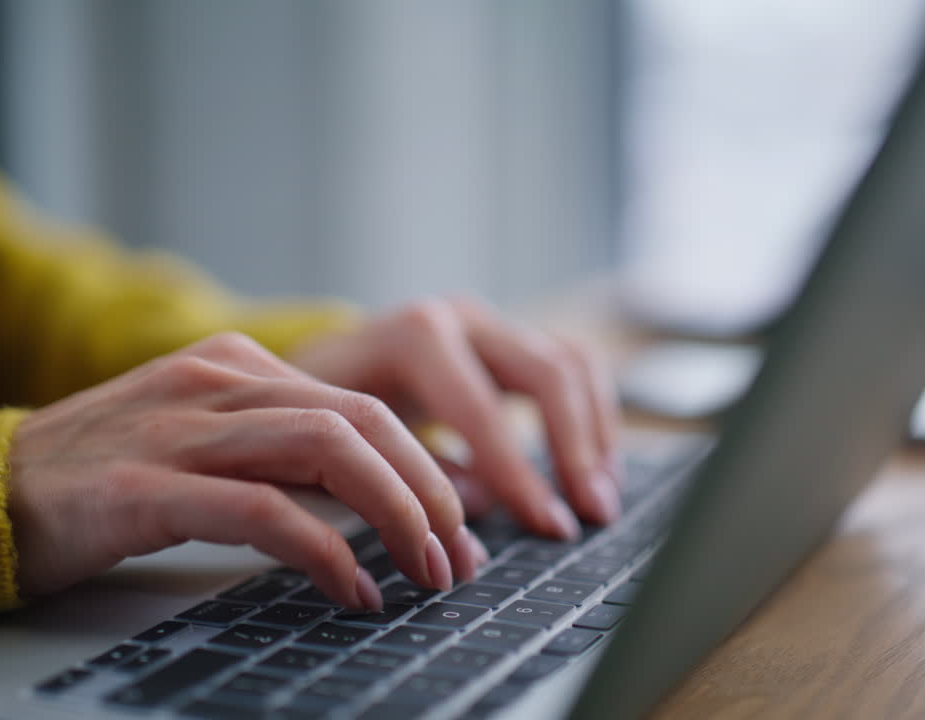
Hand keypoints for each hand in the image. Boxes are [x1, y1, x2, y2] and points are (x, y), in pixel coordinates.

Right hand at [7, 333, 484, 609]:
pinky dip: (325, 552)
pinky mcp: (145, 483)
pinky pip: (263, 510)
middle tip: (460, 555)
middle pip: (361, 421)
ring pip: (328, 450)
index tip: (460, 525)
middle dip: (429, 491)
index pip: (362, 404)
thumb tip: (384, 501)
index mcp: (236, 364)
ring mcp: (180, 426)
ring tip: (426, 572)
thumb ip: (281, 455)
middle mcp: (216, 379)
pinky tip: (353, 590)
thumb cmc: (103, 478)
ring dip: (396, 516)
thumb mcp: (204, 444)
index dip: (426, 467)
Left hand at [290, 297, 620, 539]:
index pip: (482, 408)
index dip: (520, 473)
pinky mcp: (512, 339)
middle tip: (593, 515)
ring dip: (597, 434)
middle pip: (546, 373)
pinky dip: (595, 417)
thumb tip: (482, 509)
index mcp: (415, 338)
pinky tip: (597, 471)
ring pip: (572, 364)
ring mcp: (492, 324)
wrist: (322, 364)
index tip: (549, 526)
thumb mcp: (350, 442)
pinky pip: (574, 367)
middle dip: (575, 450)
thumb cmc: (327, 411)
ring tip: (602, 500)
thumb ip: (413, 473)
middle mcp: (461, 320)